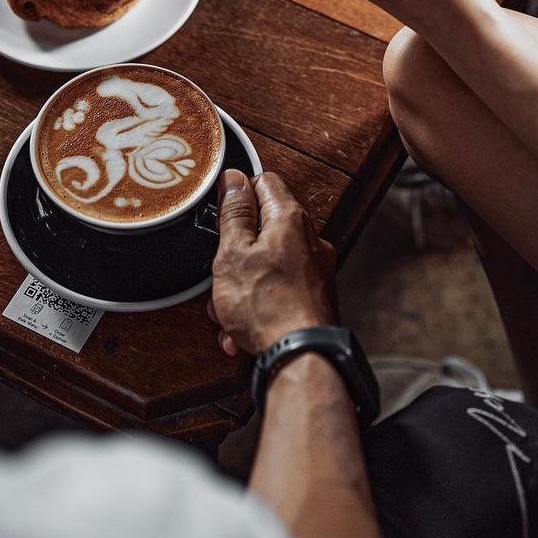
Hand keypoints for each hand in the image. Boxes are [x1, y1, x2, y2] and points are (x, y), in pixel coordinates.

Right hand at [210, 171, 335, 355]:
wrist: (301, 358)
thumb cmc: (269, 308)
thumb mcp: (234, 254)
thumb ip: (234, 214)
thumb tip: (233, 179)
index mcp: (290, 219)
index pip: (264, 182)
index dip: (239, 195)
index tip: (222, 215)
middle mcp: (310, 240)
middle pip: (264, 228)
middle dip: (236, 253)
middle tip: (222, 272)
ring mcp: (315, 270)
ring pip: (267, 264)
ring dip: (242, 286)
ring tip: (228, 312)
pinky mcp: (314, 297)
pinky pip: (279, 290)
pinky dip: (259, 305)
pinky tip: (242, 330)